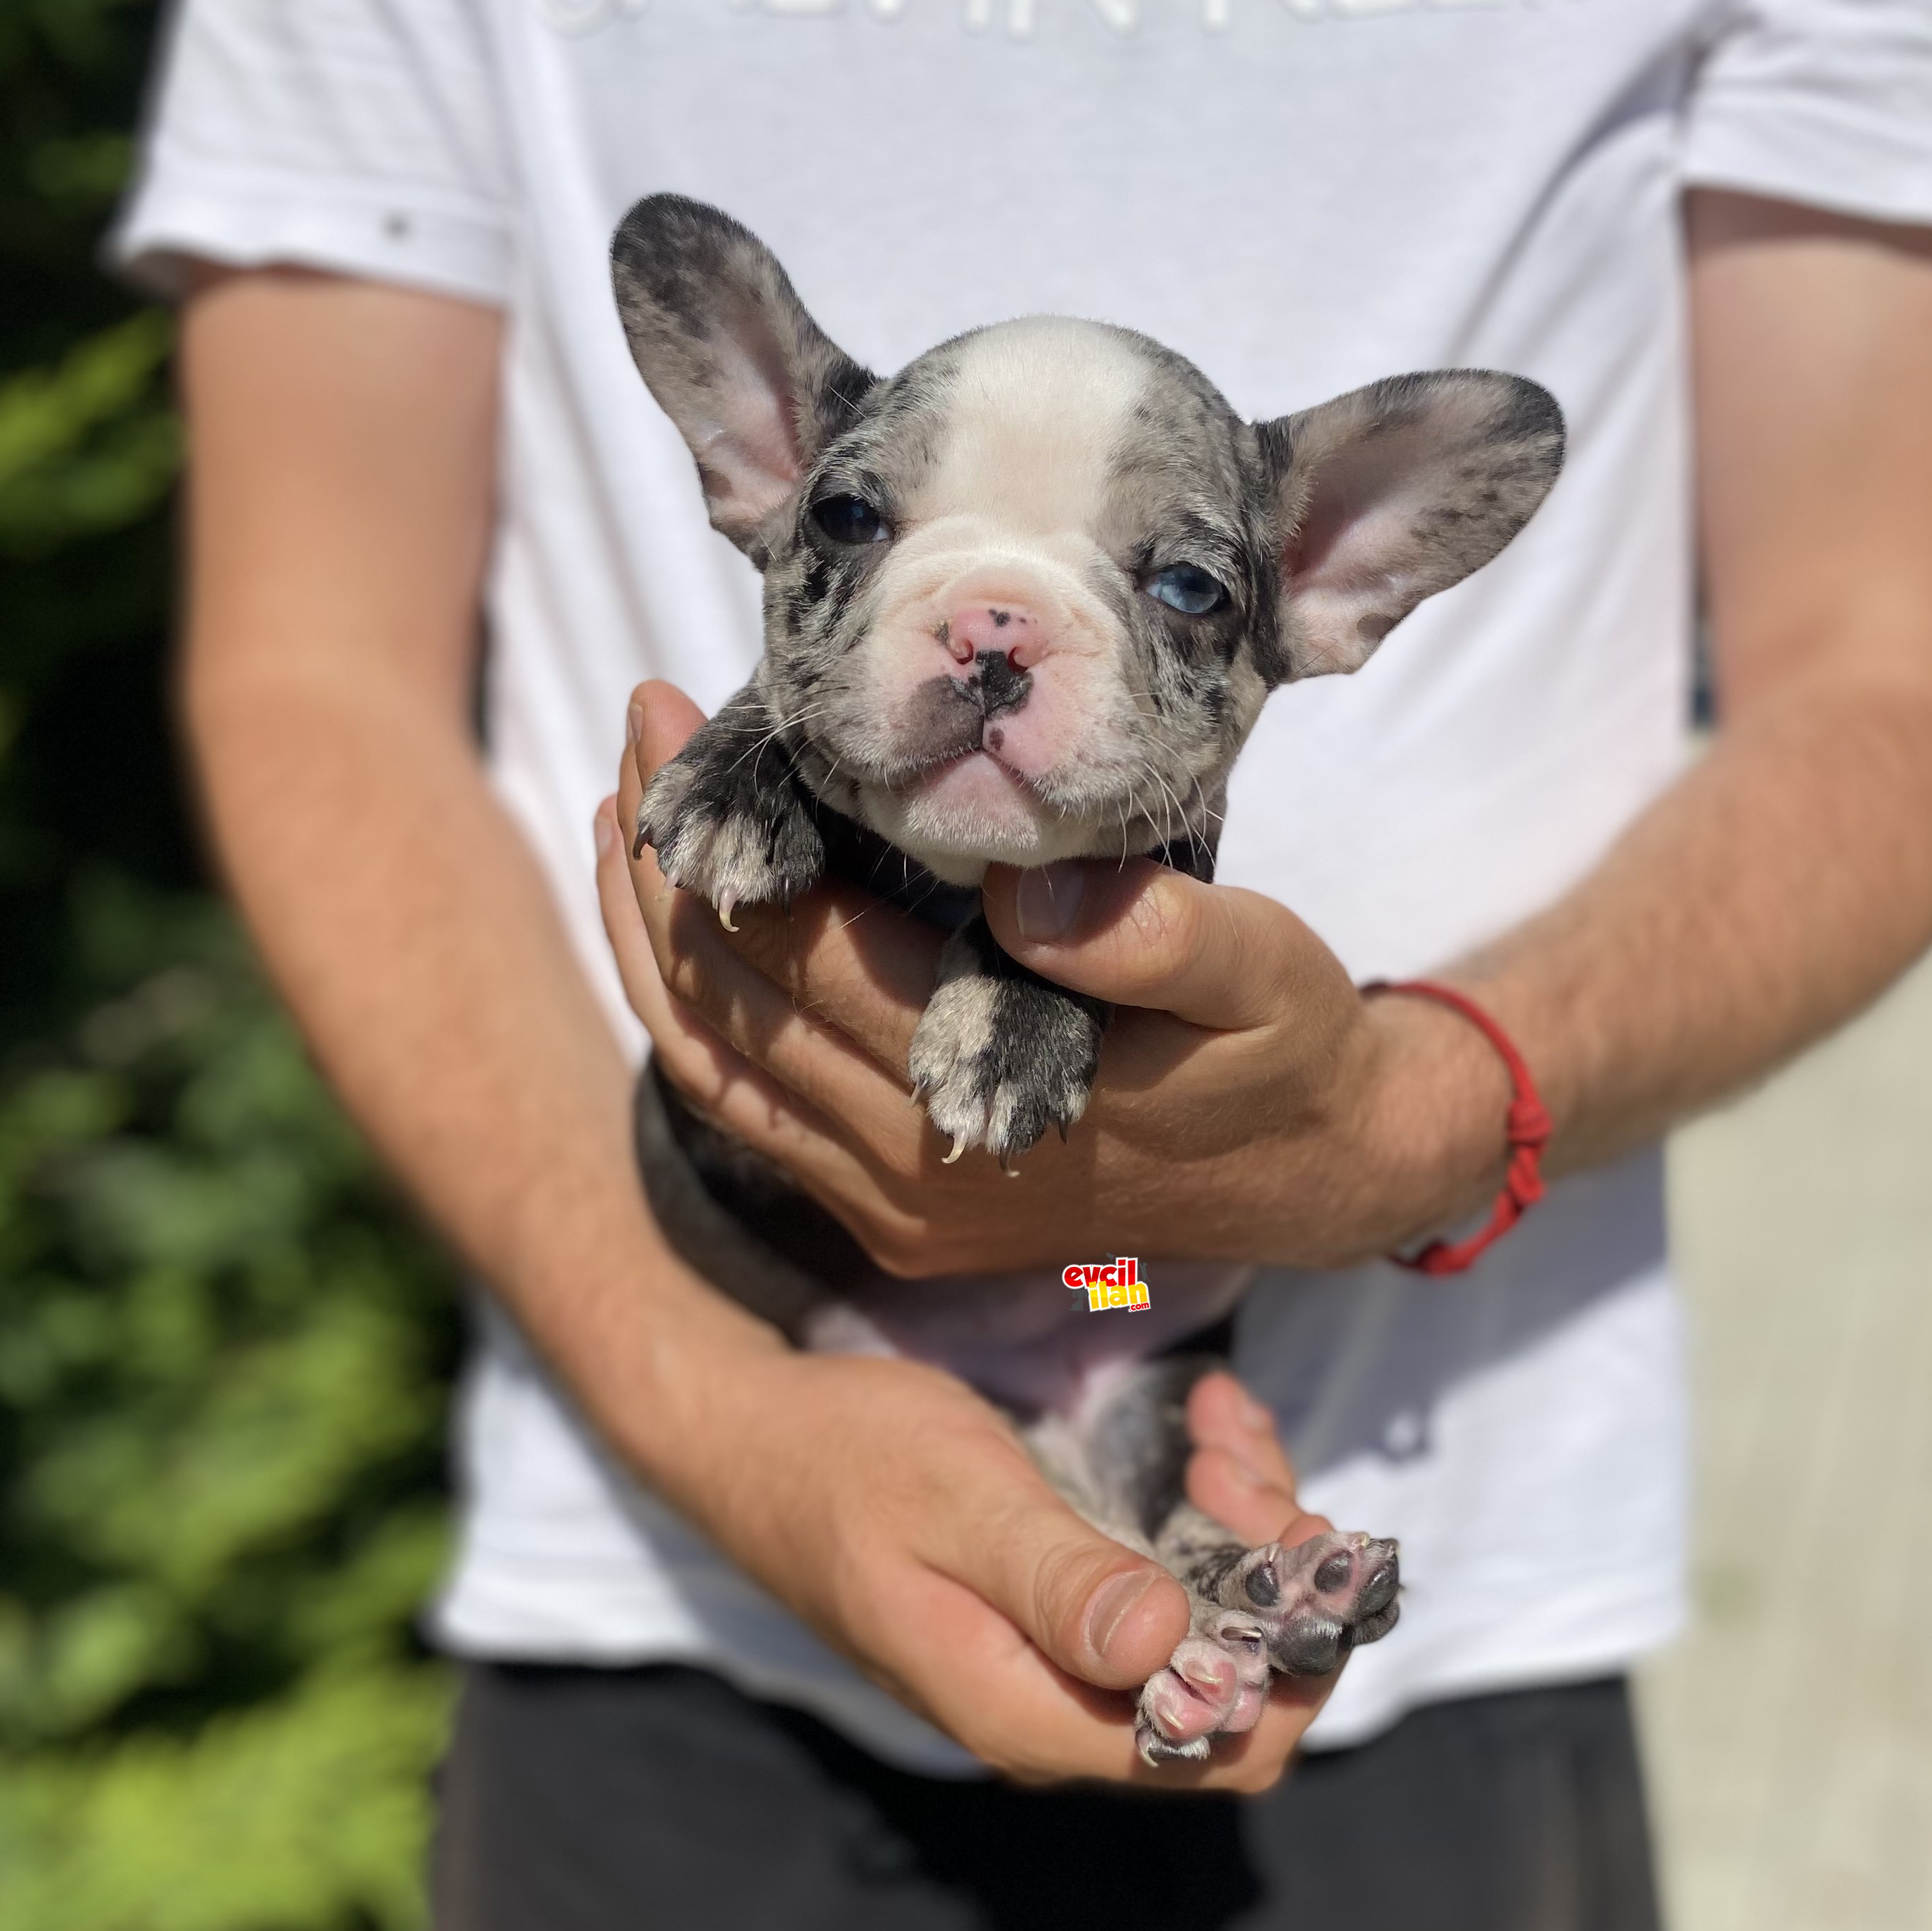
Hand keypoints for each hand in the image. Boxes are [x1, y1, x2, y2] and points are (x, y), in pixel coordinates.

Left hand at [599, 683, 1507, 1277]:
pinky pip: (747, 1111)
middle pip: (729, 1009)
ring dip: (648, 938)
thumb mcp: (1266, 977)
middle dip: (662, 864)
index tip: (672, 717)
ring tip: (622, 809)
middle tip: (638, 729)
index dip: (724, 839)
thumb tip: (1028, 890)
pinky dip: (691, 1009)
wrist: (1309, 1177)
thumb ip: (1162, 940)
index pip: (809, 959)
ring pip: (712, 1066)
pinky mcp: (883, 1213)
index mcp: (985, 1105)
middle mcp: (910, 1176)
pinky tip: (675, 920)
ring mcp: (886, 1208)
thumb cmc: (1282, 1049)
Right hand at [641, 1325, 1347, 1787]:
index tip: (1284, 1531)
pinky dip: (1207, 1519)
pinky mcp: (1057, 1623)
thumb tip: (1169, 1641)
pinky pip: (1170, 1596)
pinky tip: (1196, 1432)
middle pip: (1239, 1694)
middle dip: (1273, 1579)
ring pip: (1214, 1637)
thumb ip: (1060, 1579)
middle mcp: (1055, 1716)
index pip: (1227, 1747)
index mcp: (1028, 1713)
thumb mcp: (959, 1501)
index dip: (1290, 1656)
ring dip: (1245, 1534)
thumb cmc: (846, 1463)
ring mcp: (1057, 1672)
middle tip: (1234, 1458)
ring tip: (1215, 1425)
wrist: (755, 1442)